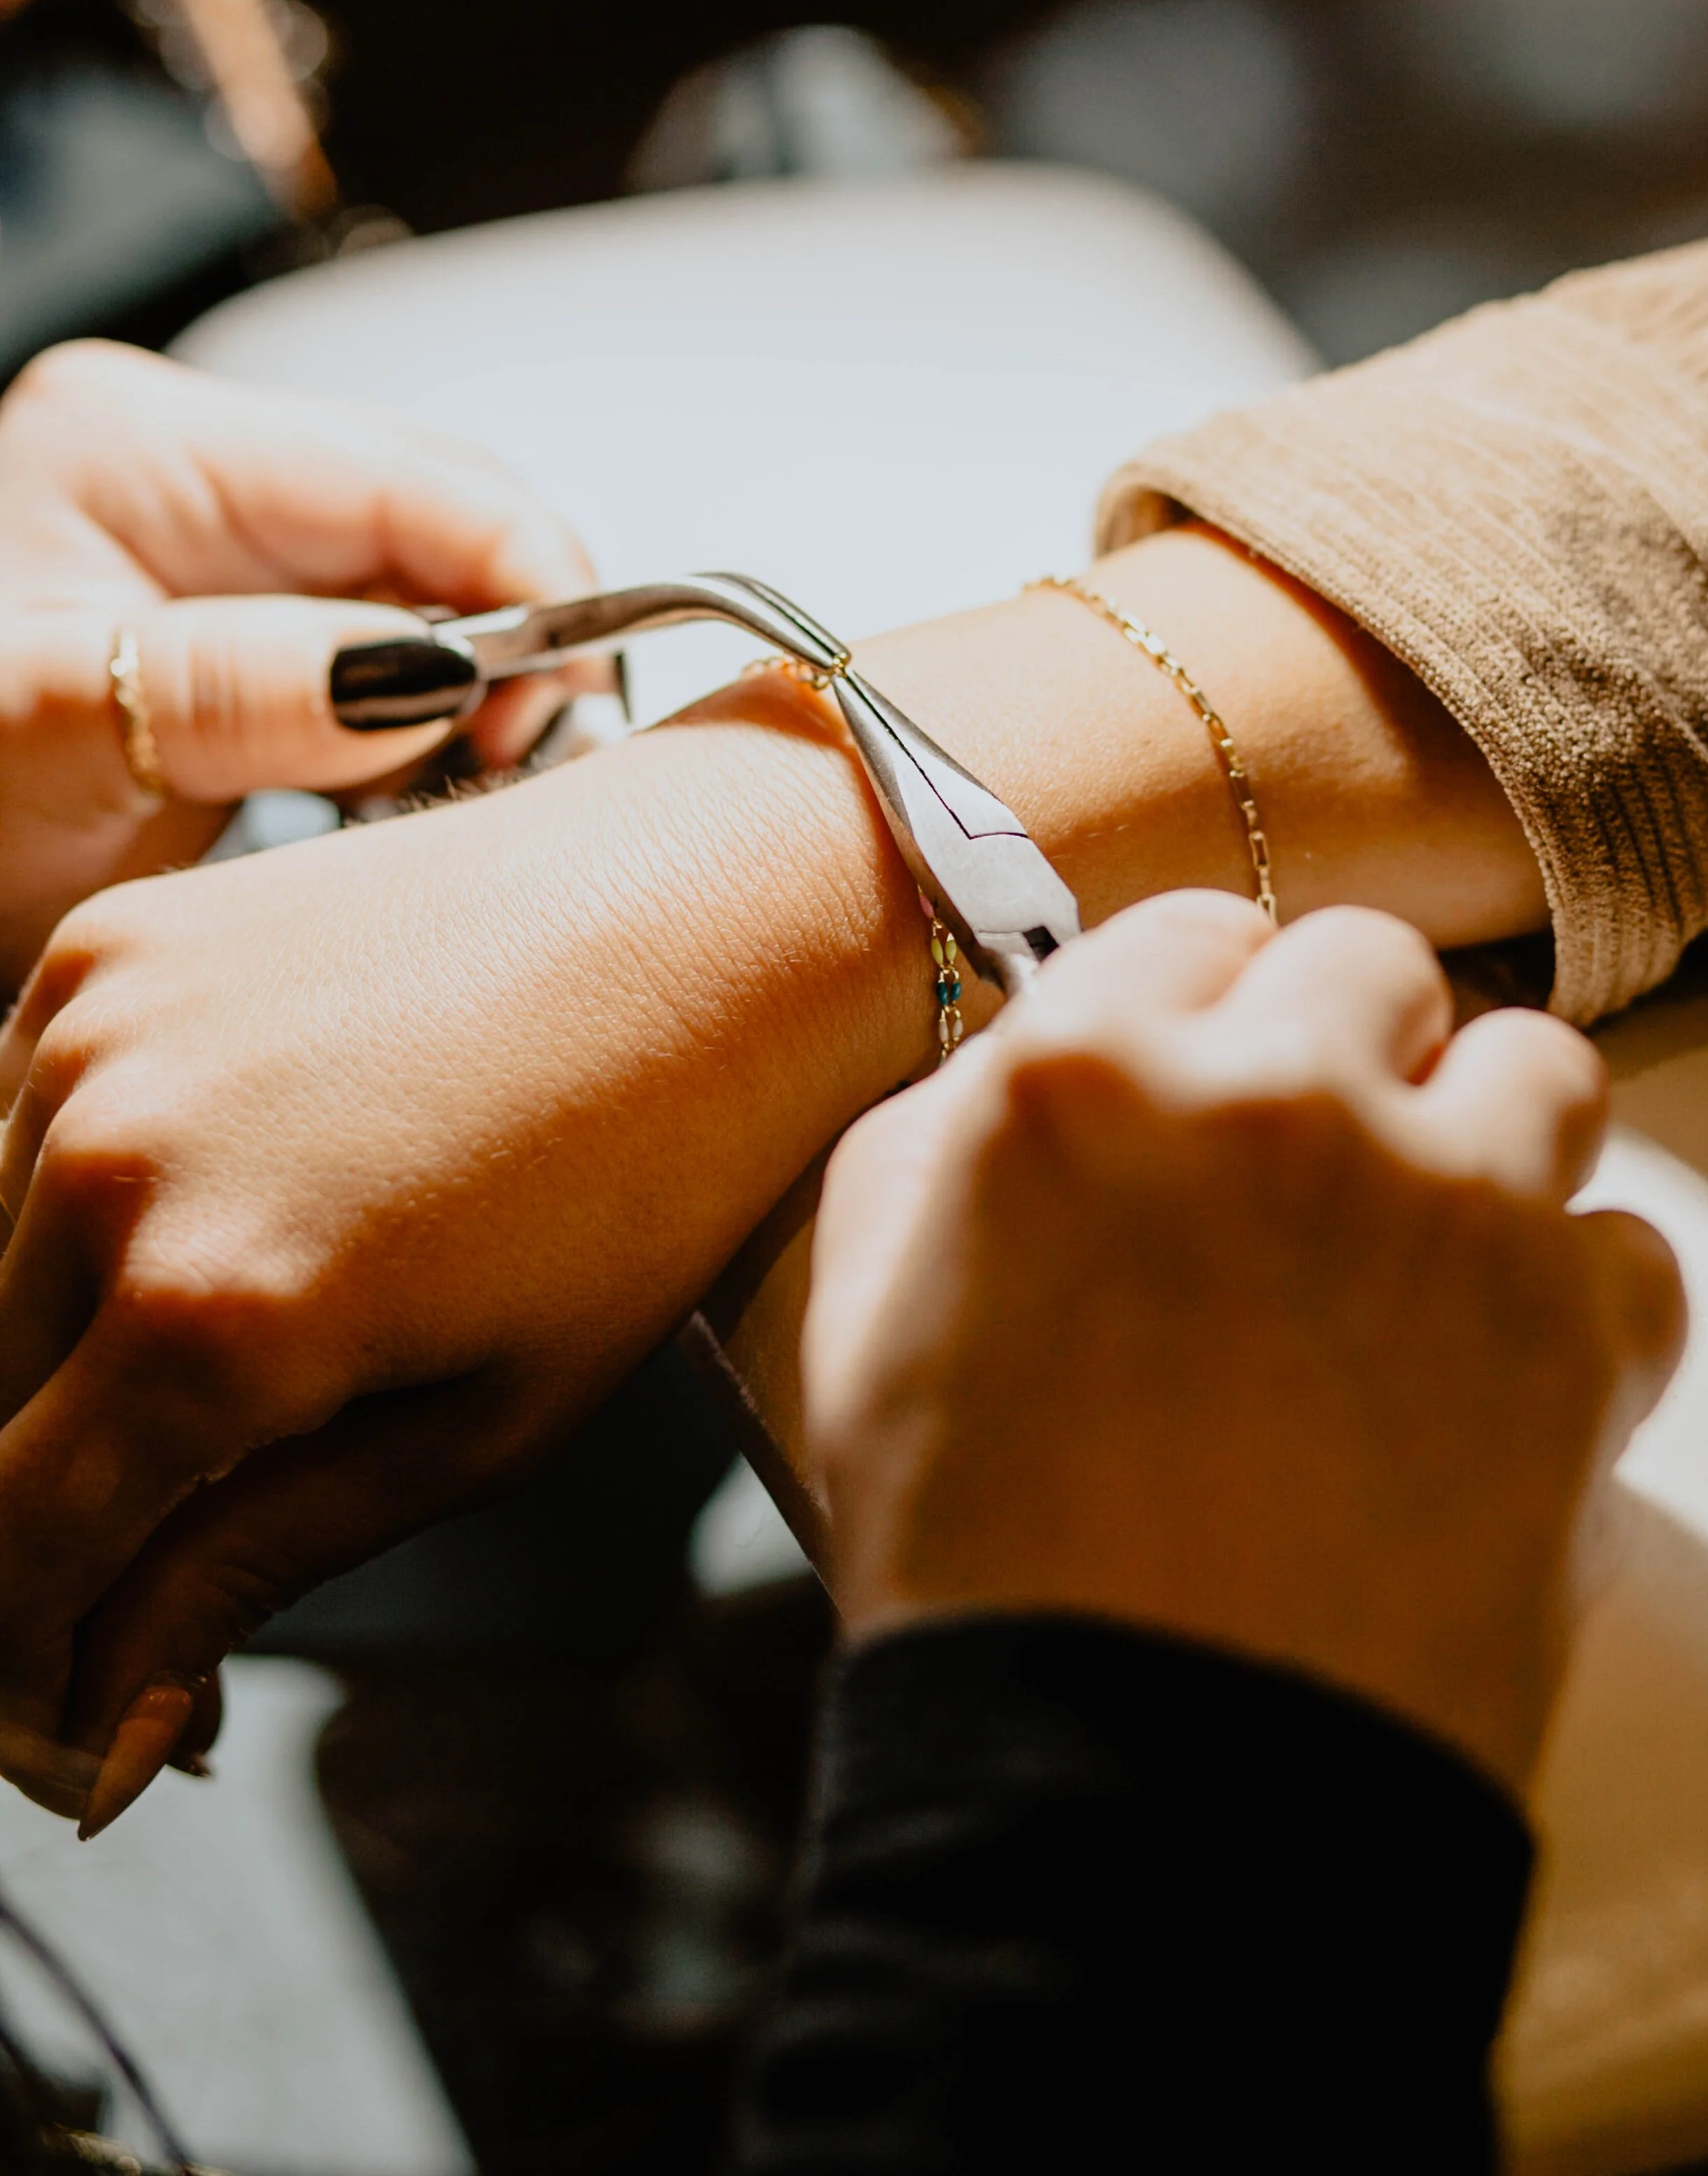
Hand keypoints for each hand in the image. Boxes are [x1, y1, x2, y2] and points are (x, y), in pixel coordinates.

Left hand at [0, 339, 599, 981]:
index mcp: (142, 443)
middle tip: (538, 767)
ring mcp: (227, 543)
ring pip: (432, 587)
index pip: (406, 475)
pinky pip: (392, 646)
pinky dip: (436, 717)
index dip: (525, 575)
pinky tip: (436, 785)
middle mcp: (197, 467)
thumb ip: (237, 692)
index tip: (569, 704)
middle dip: (521, 634)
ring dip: (487, 685)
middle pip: (438, 519)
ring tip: (491, 785)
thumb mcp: (54, 743)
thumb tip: (431, 675)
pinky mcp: (250, 622)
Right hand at [0, 683, 928, 1829]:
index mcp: (214, 1317)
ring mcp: (92, 1034)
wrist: (710, 908)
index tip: (82, 1716)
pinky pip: (19, 1130)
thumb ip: (250, 1567)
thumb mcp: (482, 1426)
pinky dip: (79, 1208)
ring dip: (63, 1362)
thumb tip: (99, 1727)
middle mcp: (110, 1165)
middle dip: (56, 1524)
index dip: (29, 1665)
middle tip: (166, 1566)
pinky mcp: (109, 948)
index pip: (11, 1554)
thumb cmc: (646, 1173)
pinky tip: (217, 1217)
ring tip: (229, 1373)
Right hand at [806, 892, 1684, 1794]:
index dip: (1204, 1009)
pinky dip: (1574, 1304)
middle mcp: (1270, 1100)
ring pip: (1534, 1065)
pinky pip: (1622, 1250)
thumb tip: (1039, 1058)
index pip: (1192, 934)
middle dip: (1347, 1051)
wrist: (1139, 1787)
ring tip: (1422, 1255)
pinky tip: (1490, 1382)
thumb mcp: (868, 1314)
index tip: (1218, 1066)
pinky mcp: (1569, 1330)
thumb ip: (945, 1138)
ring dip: (1484, 1139)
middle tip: (1314, 1167)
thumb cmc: (987, 1570)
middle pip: (1371, 968)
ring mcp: (1438, 1203)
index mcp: (1079, 1078)